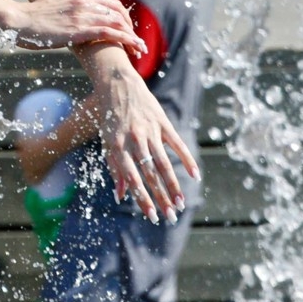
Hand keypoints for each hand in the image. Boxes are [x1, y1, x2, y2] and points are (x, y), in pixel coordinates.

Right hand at [12, 0, 146, 55]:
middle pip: (119, 13)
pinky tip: (132, 49)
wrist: (20, 20)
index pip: (113, 3)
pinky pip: (109, 34)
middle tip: (137, 43)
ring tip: (141, 50)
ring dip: (132, 37)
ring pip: (118, 24)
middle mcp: (86, 1)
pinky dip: (125, 41)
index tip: (128, 30)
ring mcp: (83, 15)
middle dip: (131, 28)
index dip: (124, 17)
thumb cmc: (37, 10)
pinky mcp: (80, 30)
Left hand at [91, 69, 198, 222]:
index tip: (152, 215)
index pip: (132, 179)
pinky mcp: (162, 122)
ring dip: (174, 184)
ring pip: (164, 162)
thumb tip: (119, 195)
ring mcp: (149, 130)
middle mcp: (133, 140)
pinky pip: (177, 143)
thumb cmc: (111, 118)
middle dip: (161, 197)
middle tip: (171, 216)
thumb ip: (115, 168)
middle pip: (150, 174)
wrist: (118, 85)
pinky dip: (187, 159)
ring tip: (181, 203)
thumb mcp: (107, 141)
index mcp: (118, 147)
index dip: (142, 198)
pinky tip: (195, 175)